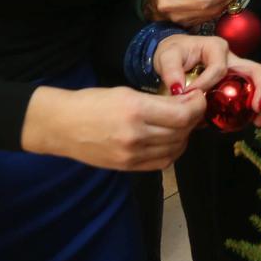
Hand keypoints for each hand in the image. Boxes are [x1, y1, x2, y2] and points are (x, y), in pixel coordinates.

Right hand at [21, 84, 206, 170]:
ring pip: (175, 149)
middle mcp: (136, 135)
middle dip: (193, 119)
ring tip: (182, 124)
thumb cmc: (91, 102)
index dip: (197, 106)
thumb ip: (156, 101)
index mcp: (135, 110)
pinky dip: (172, 151)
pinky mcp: (127, 167)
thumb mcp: (125, 92)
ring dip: (185, 136)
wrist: (61, 126)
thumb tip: (185, 103)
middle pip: (182, 132)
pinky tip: (170, 140)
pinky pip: (162, 163)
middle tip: (193, 108)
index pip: (182, 114)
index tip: (198, 97)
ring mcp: (131, 155)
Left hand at [153, 34, 260, 123]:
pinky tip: (251, 122)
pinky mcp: (232, 83)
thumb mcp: (167, 57)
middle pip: (253, 70)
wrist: (173, 54)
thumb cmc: (172, 52)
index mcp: (216, 48)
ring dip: (259, 102)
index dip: (206, 84)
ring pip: (254, 83)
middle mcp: (230, 57)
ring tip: (257, 121)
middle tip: (256, 108)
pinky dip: (250, 108)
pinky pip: (246, 94)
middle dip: (259, 89)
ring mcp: (234, 70)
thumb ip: (171, 71)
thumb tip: (178, 90)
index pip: (218, 68)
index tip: (189, 95)